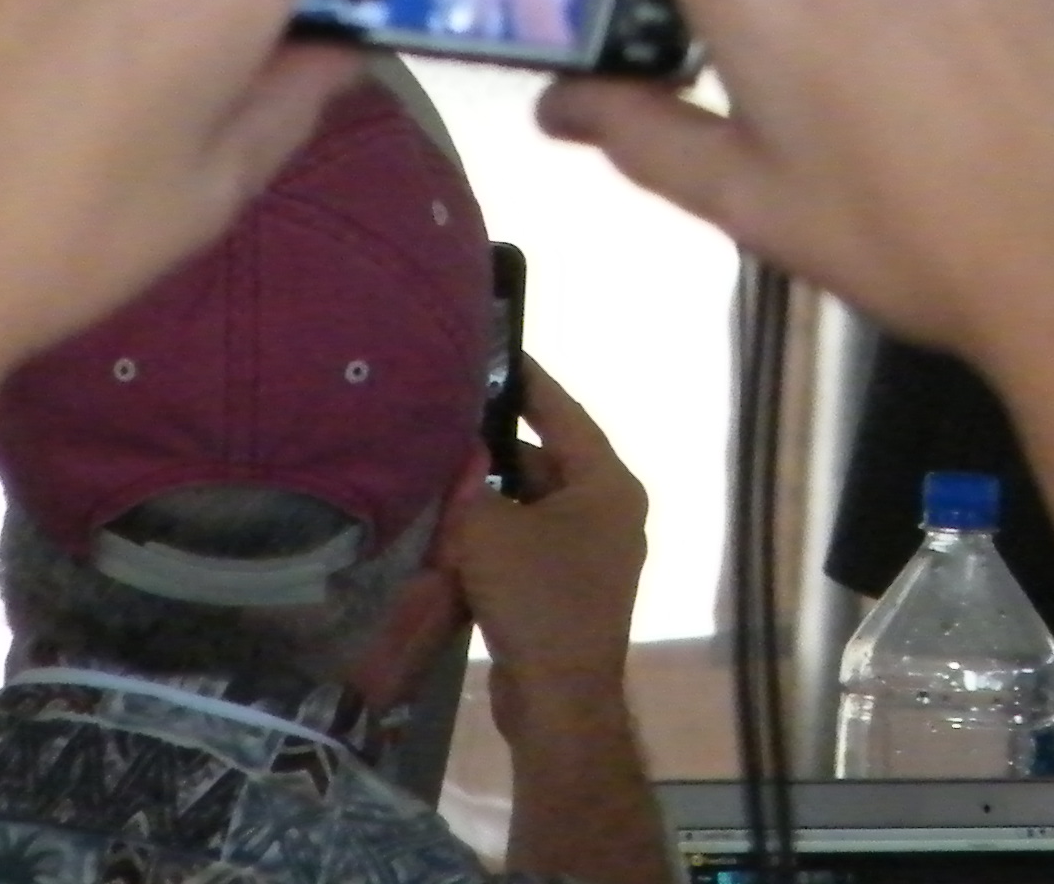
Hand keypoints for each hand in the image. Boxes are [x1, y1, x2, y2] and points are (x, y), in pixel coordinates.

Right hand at [450, 357, 649, 749]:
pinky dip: (497, 539)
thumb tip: (466, 465)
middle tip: (451, 422)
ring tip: (442, 473)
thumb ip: (470, 488)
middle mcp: (611, 511)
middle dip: (498, 449)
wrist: (559, 700)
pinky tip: (453, 534)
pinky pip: (530, 547)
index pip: (565, 413)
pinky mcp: (570, 592)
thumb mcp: (488, 532)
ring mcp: (595, 555)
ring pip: (534, 508)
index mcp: (608, 483)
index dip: (530, 383)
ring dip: (492, 499)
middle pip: (547, 462)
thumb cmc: (535, 599)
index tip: (499, 353)